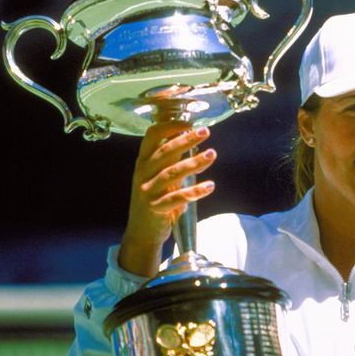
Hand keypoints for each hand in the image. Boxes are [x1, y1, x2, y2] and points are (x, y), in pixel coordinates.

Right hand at [118, 122, 217, 275]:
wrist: (142, 232)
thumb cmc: (155, 199)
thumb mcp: (158, 176)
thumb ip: (171, 160)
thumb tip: (191, 138)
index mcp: (143, 162)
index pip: (151, 136)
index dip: (169, 126)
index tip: (189, 122)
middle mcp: (142, 174)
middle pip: (164, 152)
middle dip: (185, 140)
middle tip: (206, 132)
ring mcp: (148, 191)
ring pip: (172, 173)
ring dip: (194, 162)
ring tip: (212, 154)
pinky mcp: (156, 209)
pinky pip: (178, 198)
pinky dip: (195, 192)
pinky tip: (210, 185)